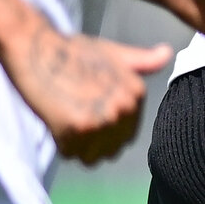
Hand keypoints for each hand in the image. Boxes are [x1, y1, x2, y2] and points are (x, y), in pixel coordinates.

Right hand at [4, 25, 172, 164]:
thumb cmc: (73, 51)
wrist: (36, 45)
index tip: (89, 111)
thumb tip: (167, 54)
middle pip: (110, 150)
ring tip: (66, 117)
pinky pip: (70, 154)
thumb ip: (142, 61)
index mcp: (136, 93)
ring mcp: (102, 119)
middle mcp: (124, 108)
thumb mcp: (114, 54)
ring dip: (76, 146)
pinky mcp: (77, 128)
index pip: (127, 136)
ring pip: (91, 157)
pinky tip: (56, 119)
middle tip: (74, 113)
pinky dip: (61, 144)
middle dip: (92, 140)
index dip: (105, 130)